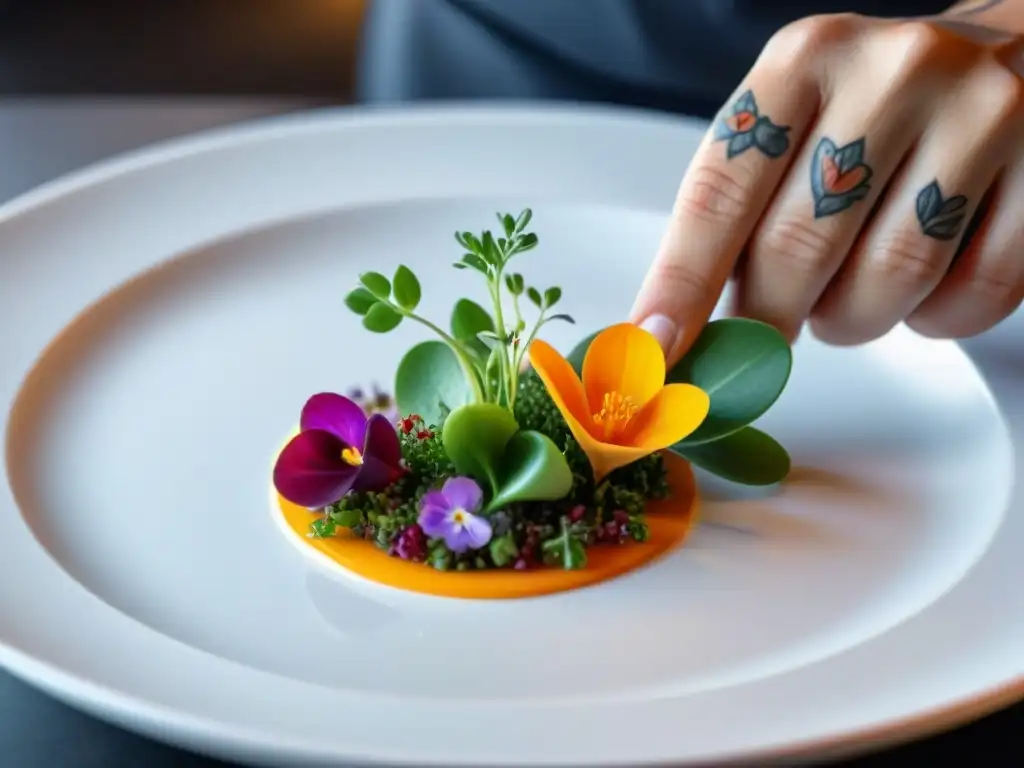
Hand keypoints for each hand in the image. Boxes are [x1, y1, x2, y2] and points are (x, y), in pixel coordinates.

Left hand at [630, 7, 1023, 360]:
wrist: (1014, 53)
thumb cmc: (877, 109)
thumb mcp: (796, 122)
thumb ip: (740, 207)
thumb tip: (674, 325)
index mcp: (805, 60)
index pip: (721, 192)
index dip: (683, 283)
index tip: (658, 344)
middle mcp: (893, 73)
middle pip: (799, 250)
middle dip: (770, 316)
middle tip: (768, 326)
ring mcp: (982, 117)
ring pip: (887, 282)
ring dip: (852, 318)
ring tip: (849, 294)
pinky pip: (972, 296)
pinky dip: (934, 318)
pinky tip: (923, 285)